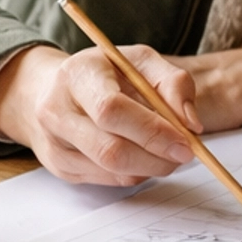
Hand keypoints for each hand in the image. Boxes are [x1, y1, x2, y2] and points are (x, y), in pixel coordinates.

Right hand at [0, 42, 198, 184]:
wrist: (49, 89)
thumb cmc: (104, 73)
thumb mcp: (140, 61)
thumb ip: (174, 83)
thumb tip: (191, 124)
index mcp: (78, 75)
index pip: (111, 110)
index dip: (152, 131)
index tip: (186, 142)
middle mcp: (57, 111)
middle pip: (111, 150)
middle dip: (157, 158)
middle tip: (185, 153)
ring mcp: (55, 144)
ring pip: (112, 171)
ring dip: (151, 167)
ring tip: (166, 151)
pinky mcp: (60, 167)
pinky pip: (108, 180)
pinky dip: (136, 172)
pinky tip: (142, 155)